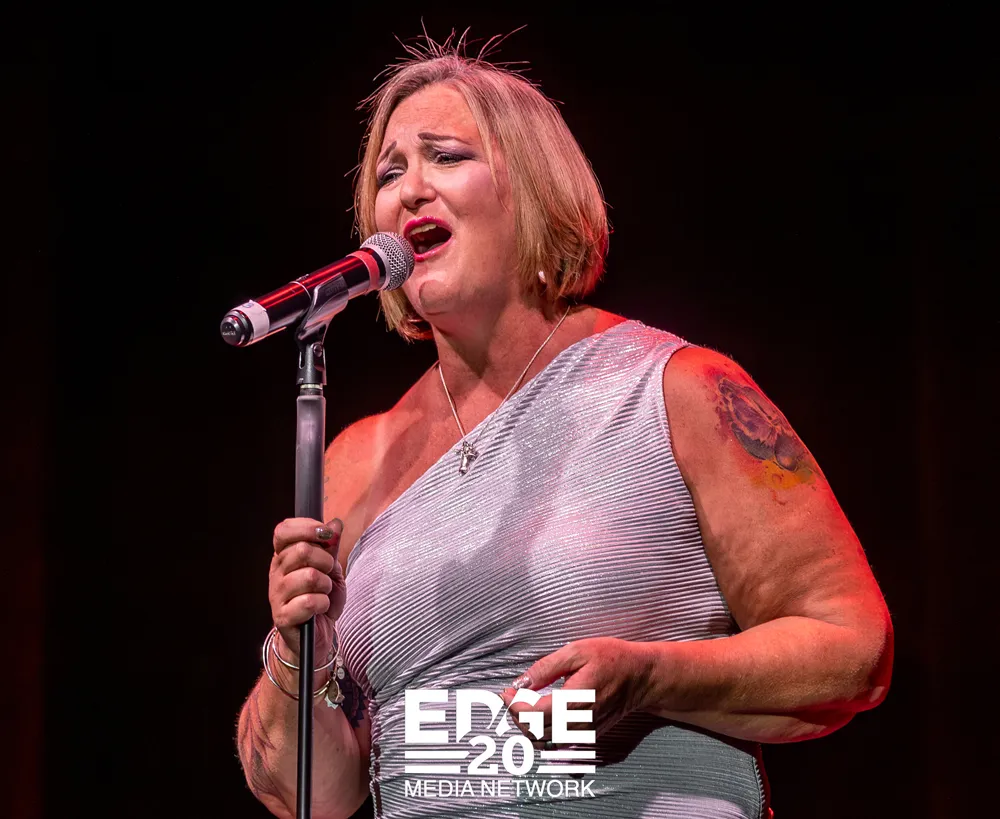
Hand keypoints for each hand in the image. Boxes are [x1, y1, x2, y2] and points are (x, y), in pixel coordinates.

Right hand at [269, 517, 346, 659]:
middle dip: (325, 559)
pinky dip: (323, 603)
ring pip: (308, 576)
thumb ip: (331, 547)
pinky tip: (321, 608)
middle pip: (301, 550)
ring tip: (324, 592)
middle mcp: (276, 573)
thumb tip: (335, 523)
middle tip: (328, 572)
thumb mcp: (331, 570)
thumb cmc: (322, 600)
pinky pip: (309, 602)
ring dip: (325, 584)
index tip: (326, 535)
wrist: (317, 635)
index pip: (283, 531)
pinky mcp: (282, 616)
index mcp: (284, 557)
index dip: (307, 527)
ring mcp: (276, 595)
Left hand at [500, 637, 655, 743]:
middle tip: (512, 695)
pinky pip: (556, 743)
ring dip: (527, 726)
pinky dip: (542, 732)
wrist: (640, 677)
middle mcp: (578, 723)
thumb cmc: (611, 658)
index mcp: (574, 700)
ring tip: (524, 703)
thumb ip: (546, 668)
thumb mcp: (576, 651)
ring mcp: (584, 733)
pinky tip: (540, 713)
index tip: (506, 691)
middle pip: (534, 732)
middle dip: (517, 715)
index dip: (514, 705)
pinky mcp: (587, 737)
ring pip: (544, 741)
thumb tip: (522, 682)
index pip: (533, 714)